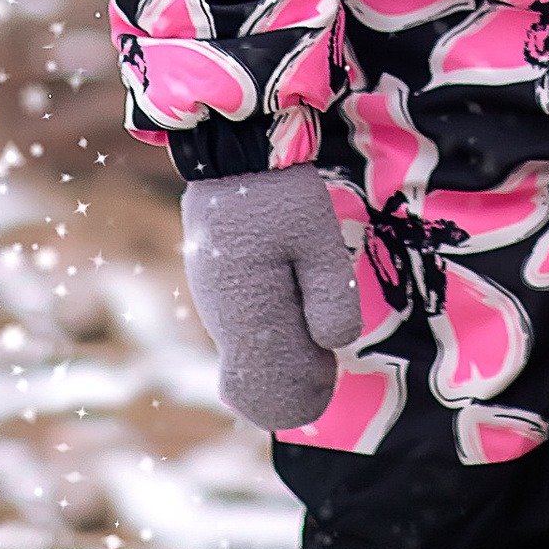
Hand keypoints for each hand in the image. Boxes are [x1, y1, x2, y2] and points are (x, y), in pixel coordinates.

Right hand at [180, 166, 364, 431]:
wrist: (236, 154)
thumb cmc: (282, 196)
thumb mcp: (319, 240)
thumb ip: (331, 294)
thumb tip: (333, 345)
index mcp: (247, 312)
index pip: (265, 384)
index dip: (298, 393)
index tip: (328, 379)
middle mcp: (223, 316)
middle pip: (254, 374)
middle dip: (290, 378)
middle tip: (326, 364)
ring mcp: (215, 302)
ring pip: (248, 352)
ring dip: (280, 354)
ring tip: (315, 334)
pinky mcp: (216, 287)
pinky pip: (242, 329)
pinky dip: (267, 334)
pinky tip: (292, 312)